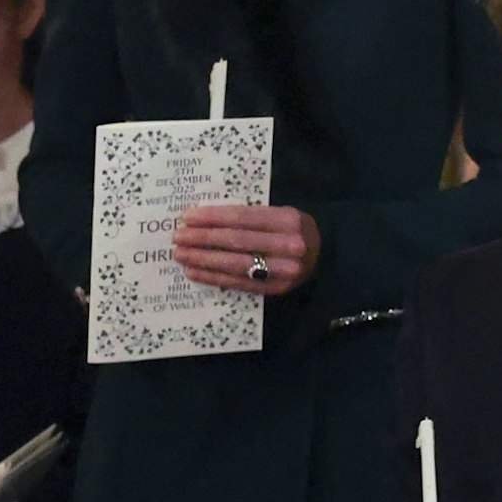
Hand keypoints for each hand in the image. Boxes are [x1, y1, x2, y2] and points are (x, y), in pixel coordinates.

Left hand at [172, 205, 320, 295]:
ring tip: (180, 254)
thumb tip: (204, 218)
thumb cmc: (292, 228)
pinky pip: (238, 283)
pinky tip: (194, 271)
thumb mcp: (279, 212)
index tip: (187, 217)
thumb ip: (249, 215)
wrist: (324, 253)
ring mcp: (282, 270)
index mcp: (287, 220)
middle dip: (202, 239)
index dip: (212, 218)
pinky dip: (213, 277)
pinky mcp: (275, 289)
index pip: (242, 218)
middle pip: (236, 241)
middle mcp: (287, 246)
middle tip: (177, 237)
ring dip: (203, 259)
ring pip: (235, 264)